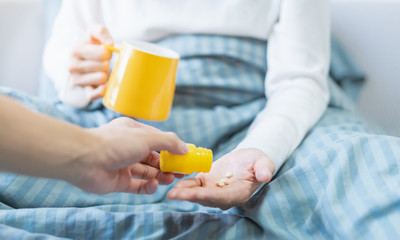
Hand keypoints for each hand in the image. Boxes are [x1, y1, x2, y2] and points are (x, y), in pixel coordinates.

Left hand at [66, 117, 188, 194]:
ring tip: (170, 179)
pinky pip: (137, 186)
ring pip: (146, 172)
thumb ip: (168, 142)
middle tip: (181, 172)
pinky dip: (147, 187)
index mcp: (133, 131)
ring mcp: (123, 164)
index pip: (157, 139)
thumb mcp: (147, 137)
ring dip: (160, 176)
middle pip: (153, 157)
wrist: (84, 160)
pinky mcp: (118, 181)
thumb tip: (185, 148)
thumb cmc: (115, 142)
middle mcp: (128, 147)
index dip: (171, 147)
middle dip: (167, 164)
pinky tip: (154, 185)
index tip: (184, 156)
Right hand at [69, 25, 113, 101]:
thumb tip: (110, 43)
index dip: (108, 52)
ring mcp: (77, 81)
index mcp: (75, 51)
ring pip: (102, 78)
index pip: (103, 53)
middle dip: (106, 63)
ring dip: (105, 74)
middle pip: (104, 66)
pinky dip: (103, 90)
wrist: (82, 60)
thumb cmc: (90, 45)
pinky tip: (103, 84)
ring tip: (99, 70)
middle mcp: (72, 66)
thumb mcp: (93, 32)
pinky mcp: (85, 92)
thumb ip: (101, 31)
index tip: (104, 51)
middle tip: (101, 62)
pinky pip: (96, 94)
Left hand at [168, 149, 274, 209]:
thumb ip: (264, 169)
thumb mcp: (264, 162)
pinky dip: (185, 185)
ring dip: (184, 193)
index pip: (222, 197)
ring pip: (198, 194)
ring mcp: (214, 190)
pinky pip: (194, 186)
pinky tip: (174, 184)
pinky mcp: (207, 183)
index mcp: (239, 193)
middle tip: (175, 195)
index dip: (209, 196)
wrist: (249, 159)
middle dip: (190, 197)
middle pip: (206, 198)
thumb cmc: (258, 161)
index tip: (196, 194)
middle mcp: (225, 196)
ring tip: (171, 192)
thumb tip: (265, 176)